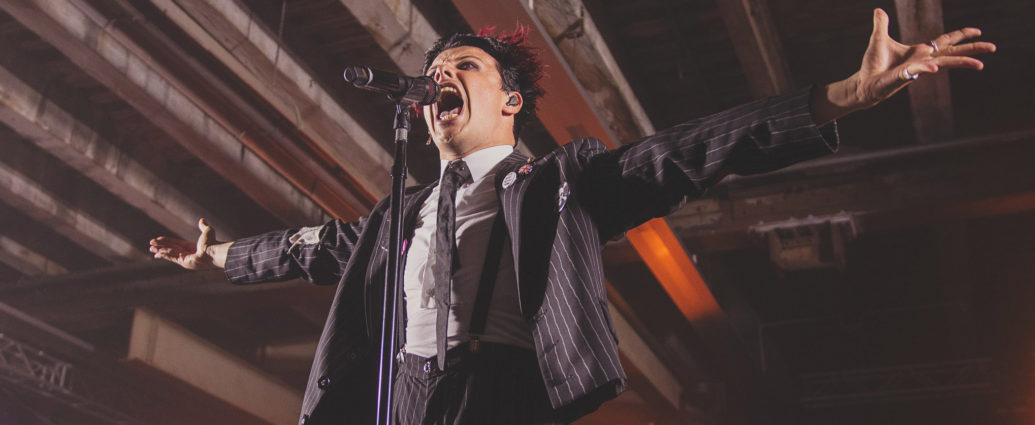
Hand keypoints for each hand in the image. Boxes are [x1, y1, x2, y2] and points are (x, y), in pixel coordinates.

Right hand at [149, 218, 220, 269]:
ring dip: (159, 250)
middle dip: (160, 246)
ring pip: (169, 253)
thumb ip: (203, 225)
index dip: (167, 241)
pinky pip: (171, 257)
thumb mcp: (207, 231)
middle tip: (150, 245)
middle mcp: (187, 253)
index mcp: (191, 247)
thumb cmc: (212, 243)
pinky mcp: (183, 262)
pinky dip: (163, 254)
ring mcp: (185, 259)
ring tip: (150, 248)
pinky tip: (156, 251)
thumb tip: (202, 219)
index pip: (176, 243)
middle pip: (170, 249)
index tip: (158, 239)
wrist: (214, 252)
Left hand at [853, 8, 995, 106]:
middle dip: (972, 50)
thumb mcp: (878, 39)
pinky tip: (934, 67)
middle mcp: (923, 60)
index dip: (961, 35)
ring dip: (960, 63)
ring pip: (942, 64)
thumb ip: (881, 25)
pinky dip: (925, 69)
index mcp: (920, 51)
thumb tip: (878, 11)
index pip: (946, 42)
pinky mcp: (903, 77)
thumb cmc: (873, 64)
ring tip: (979, 64)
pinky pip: (916, 71)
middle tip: (993, 47)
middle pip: (952, 53)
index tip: (978, 31)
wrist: (863, 83)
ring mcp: (915, 69)